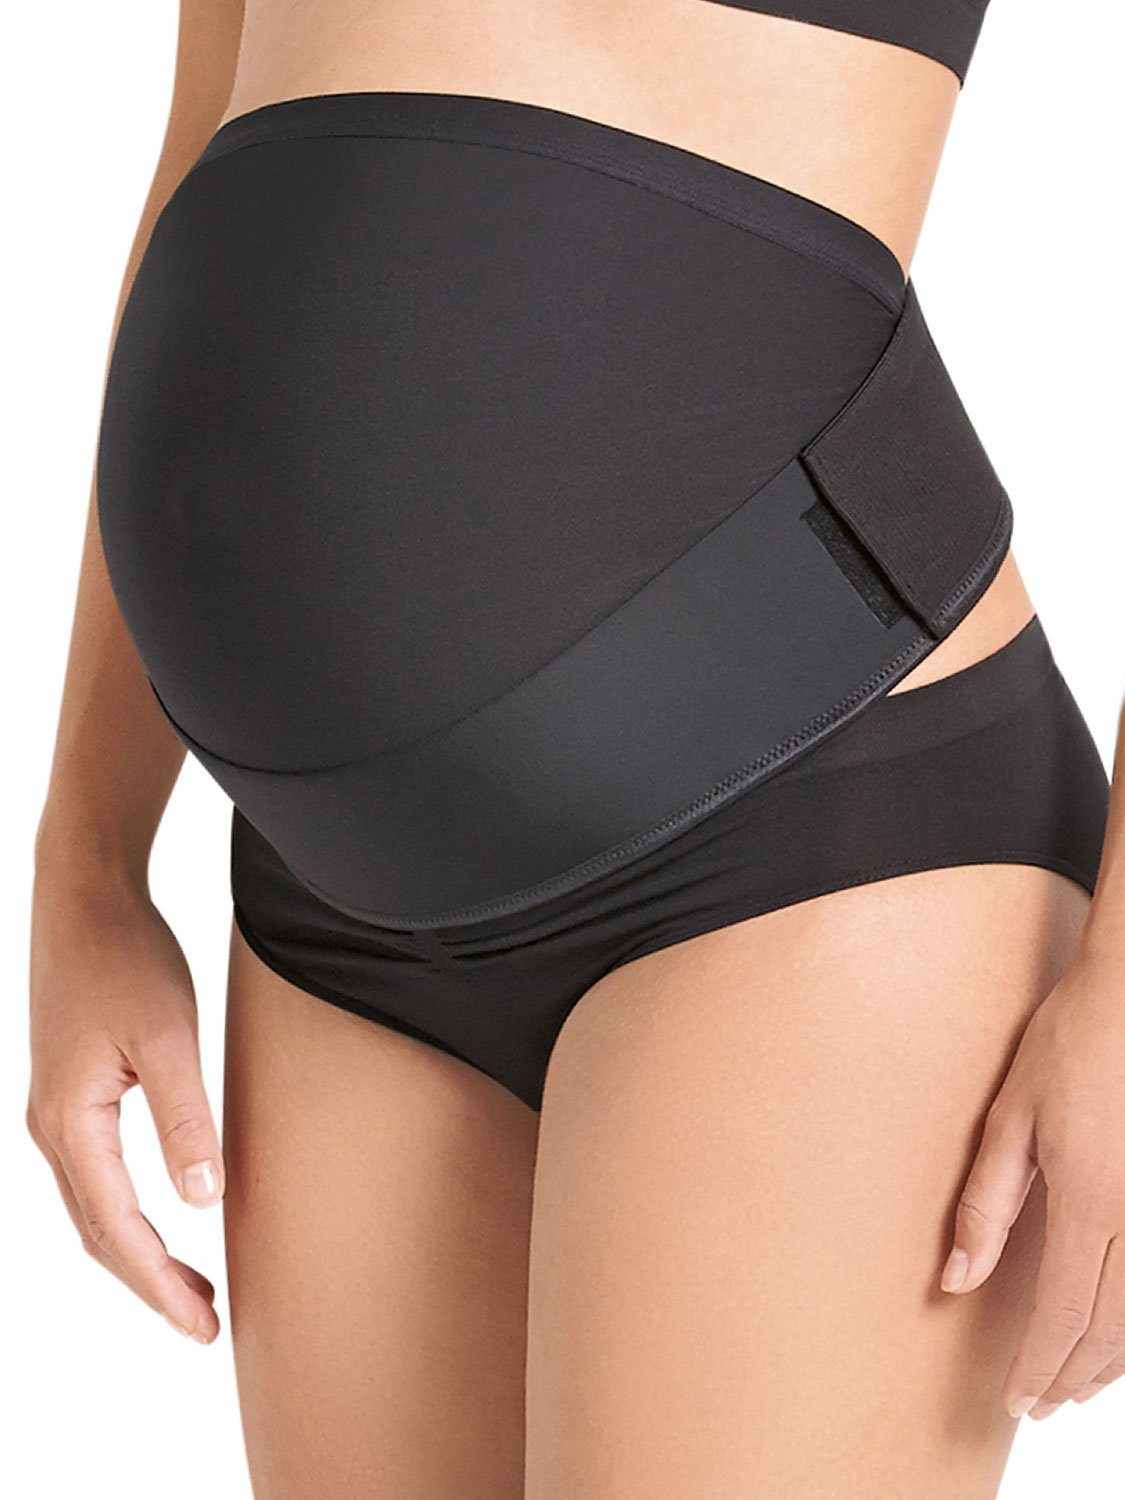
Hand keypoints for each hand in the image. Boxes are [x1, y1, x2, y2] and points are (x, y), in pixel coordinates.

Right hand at [27, 876, 223, 1341]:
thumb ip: (185, 1118)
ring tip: (195, 1284)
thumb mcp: (168, 1037)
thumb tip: (203, 1200)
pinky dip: (128, 1213)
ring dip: (140, 1253)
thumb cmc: (127, 956)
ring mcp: (55, 1112)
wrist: (85, 897)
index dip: (161, 1284)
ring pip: (94, 1209)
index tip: (205, 1325)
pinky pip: (94, 1177)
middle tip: (206, 1323)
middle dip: (151, 1284)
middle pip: (99, 1233)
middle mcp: (51, 1127)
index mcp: (71, 1123)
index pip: (119, 1230)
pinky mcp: (70, 1093)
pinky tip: (164, 1213)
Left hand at [940, 945, 1124, 1418]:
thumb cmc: (1070, 1043)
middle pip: (1113, 1328)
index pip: (1064, 1314)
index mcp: (1093, 1200)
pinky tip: (1118, 1330)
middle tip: (1041, 1403)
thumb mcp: (1011, 1117)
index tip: (1016, 1402)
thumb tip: (955, 1277)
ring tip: (1075, 1381)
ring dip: (1113, 1358)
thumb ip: (984, 1203)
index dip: (1039, 1366)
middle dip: (1074, 1374)